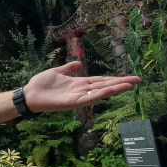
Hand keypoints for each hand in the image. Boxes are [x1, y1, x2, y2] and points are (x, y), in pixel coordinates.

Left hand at [23, 61, 140, 113]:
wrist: (29, 94)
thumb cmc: (41, 84)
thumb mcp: (57, 72)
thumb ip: (69, 68)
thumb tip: (79, 63)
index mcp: (79, 83)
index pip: (101, 80)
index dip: (115, 78)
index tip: (130, 77)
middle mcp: (82, 91)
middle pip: (105, 86)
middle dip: (121, 83)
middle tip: (138, 81)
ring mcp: (79, 97)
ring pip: (101, 92)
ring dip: (115, 88)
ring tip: (130, 85)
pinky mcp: (73, 103)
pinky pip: (89, 98)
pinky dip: (100, 94)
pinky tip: (111, 90)